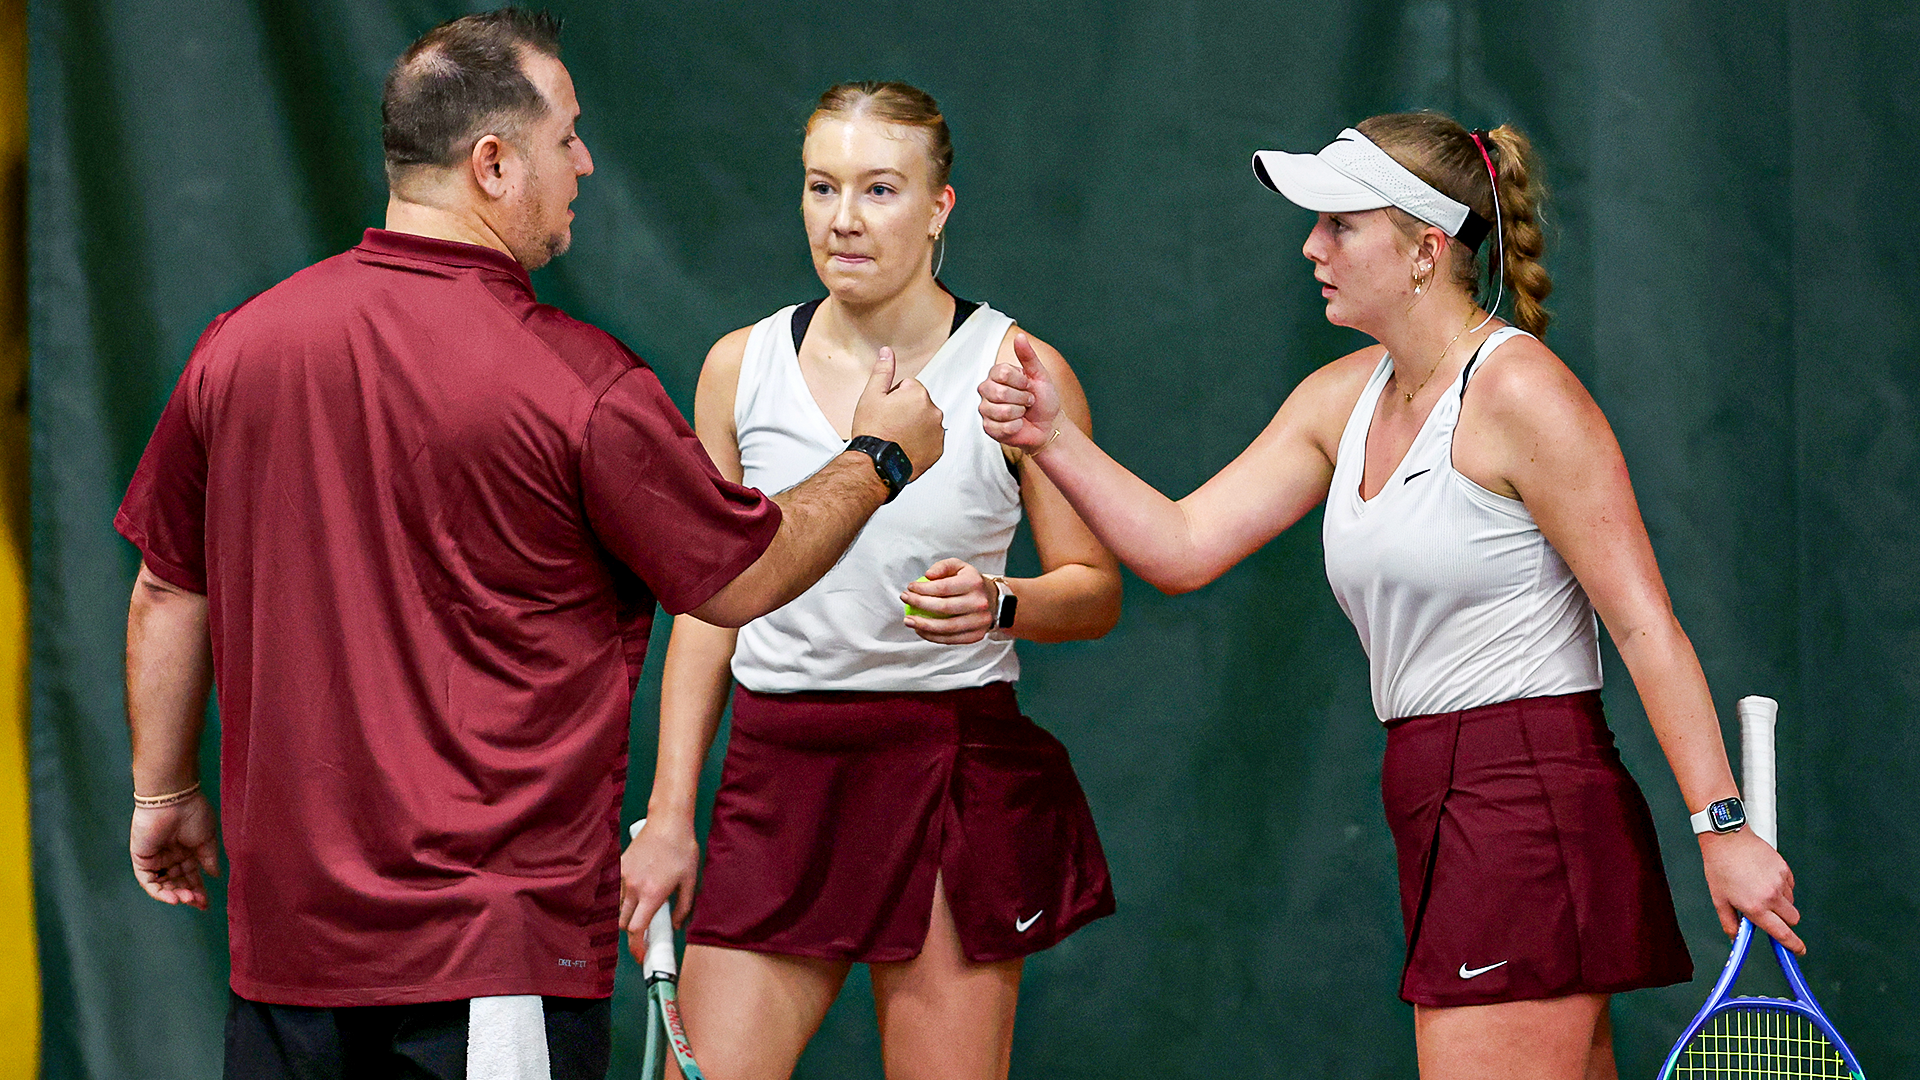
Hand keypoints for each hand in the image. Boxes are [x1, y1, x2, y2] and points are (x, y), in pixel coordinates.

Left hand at [130, 794, 219, 909]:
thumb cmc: (194, 815)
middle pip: (177, 882)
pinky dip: (159, 891)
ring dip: (175, 894)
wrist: (174, 801)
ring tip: (186, 899)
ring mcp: (156, 859)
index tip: (206, 904)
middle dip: (187, 894)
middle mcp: (171, 856)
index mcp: (187, 851)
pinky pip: (149, 881)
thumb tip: (215, 876)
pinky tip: (173, 897)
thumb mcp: (207, 840)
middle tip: (197, 902)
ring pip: (164, 884)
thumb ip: (209, 860)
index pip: (191, 875)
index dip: (198, 890)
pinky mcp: (142, 859)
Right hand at [619, 814, 700, 962]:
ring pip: (620, 906)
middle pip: (623, 922)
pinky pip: (618, 888)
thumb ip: (683, 908)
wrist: (668, 821)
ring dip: (630, 912)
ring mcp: (623, 875)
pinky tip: (642, 885)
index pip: (636, 929)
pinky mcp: (620, 865)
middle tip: (645, 933)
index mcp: (652, 894)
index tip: (641, 955)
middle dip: (632, 932)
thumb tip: (675, 926)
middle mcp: (633, 887)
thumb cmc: (682, 849)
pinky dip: (627, 895)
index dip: (637, 947)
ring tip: (646, 904)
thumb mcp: (690, 881)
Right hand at [850, 346, 943, 481]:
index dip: (894, 398)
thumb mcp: (871, 396)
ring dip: (915, 426)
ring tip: (897, 437)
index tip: (886, 411)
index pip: (908, 387)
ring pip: (925, 421)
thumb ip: (883, 371)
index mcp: (918, 394)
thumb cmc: (873, 431)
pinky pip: (930, 440)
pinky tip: (906, 447)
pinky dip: (921, 443)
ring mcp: (937, 431)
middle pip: (919, 403)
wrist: (876, 464)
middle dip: (906, 411)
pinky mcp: (938, 449)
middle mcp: (933, 411)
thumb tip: (887, 352)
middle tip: (890, 425)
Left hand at [901, 558, 997, 643]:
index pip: (943, 587)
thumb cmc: (970, 582)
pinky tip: (920, 630)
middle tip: (905, 600)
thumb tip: (927, 576)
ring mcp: (979, 622)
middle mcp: (979, 603)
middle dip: (919, 604)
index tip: (909, 588)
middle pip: (944, 608)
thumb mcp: (959, 567)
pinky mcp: (976, 636)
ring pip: (947, 627)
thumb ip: (942, 567)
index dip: (923, 589)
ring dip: (923, 625)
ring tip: (908, 620)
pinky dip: (933, 637)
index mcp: (974, 583)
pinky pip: (951, 639)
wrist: (993, 600)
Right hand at [977, 333, 1061, 449]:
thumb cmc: (1043, 400)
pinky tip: (1018, 424)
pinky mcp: (988, 428)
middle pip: (1000, 392)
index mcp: (997, 375)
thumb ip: (1028, 356)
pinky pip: (1002, 427)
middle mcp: (988, 390)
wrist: (1048, 425)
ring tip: (1022, 412)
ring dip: (1019, 413)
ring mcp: (986, 409)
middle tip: (1027, 400)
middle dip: (1022, 398)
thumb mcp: (1040, 375)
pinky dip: (1016, 426)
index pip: (1002, 373)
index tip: (1028, 385)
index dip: (1020, 381)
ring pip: (1001, 411)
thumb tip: (1020, 337)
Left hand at [1701, 828, 1802, 953]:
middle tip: (1767, 913)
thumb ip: (1730, 923)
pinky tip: (1763, 878)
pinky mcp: (1785, 869)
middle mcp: (1771, 896)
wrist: (1727, 838)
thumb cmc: (1720, 866)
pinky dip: (1781, 887)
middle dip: (1784, 921)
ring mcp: (1780, 882)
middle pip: (1792, 920)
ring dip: (1780, 903)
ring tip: (1758, 889)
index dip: (1793, 945)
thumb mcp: (1719, 899)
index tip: (1798, 950)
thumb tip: (1736, 938)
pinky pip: (1790, 886)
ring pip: (1791, 902)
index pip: (1782, 933)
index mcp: (1755, 907)